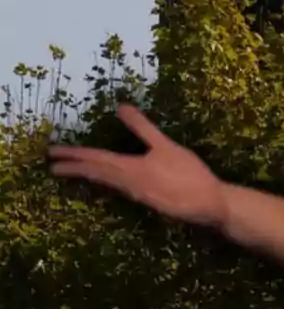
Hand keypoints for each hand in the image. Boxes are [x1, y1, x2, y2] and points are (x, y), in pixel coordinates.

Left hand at [47, 104, 229, 229]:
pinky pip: (117, 189)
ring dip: (87, 175)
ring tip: (74, 170)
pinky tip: (108, 182)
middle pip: (94, 173)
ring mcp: (135, 193)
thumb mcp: (166, 145)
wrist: (205, 203)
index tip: (52, 153)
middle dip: (73, 167)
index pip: (94, 159)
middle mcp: (126, 183)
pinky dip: (105, 182)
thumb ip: (142, 127)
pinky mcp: (146, 199)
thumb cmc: (187, 172)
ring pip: (105, 182)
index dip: (73, 155)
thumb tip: (121, 106)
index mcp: (129, 168)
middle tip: (52, 165)